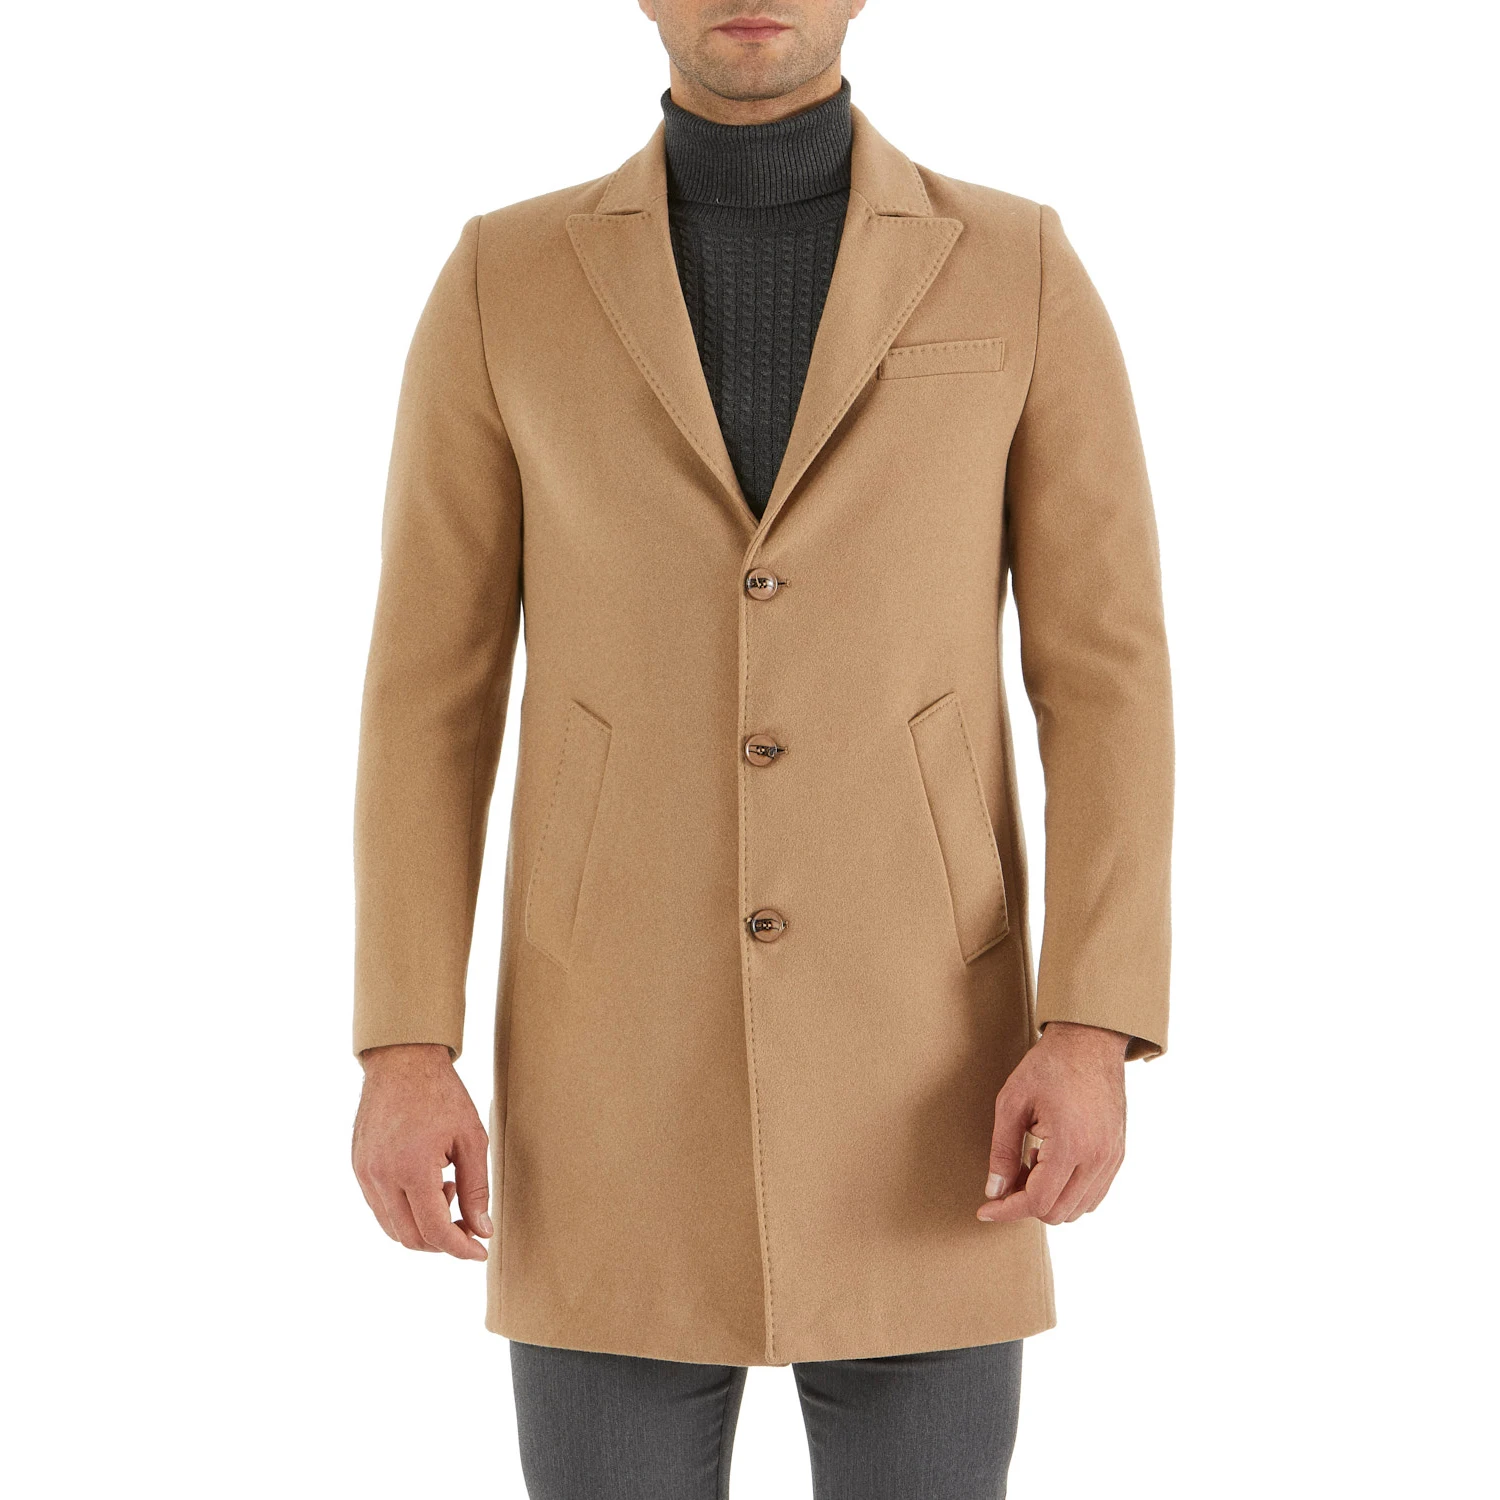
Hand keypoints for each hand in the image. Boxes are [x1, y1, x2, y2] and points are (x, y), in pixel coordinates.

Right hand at [352, 1043, 491, 1260]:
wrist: (402, 1060)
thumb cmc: (442, 1095)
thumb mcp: (471, 1139)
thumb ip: (476, 1189)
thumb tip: (482, 1230)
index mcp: (411, 1169)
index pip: (434, 1231)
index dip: (460, 1249)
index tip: (480, 1252)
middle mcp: (380, 1176)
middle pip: (410, 1238)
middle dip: (442, 1243)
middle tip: (468, 1228)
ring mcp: (364, 1173)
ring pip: (391, 1228)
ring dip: (423, 1227)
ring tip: (448, 1193)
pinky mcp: (357, 1166)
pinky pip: (379, 1207)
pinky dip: (404, 1212)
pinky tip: (427, 1185)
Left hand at [977, 1021, 1128, 1225]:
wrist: (1089, 1041)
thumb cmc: (1048, 1066)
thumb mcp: (1012, 1103)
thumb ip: (1002, 1152)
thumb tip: (995, 1192)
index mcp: (1071, 1145)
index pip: (1038, 1202)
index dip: (1008, 1210)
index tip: (985, 1209)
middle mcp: (1098, 1159)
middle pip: (1058, 1213)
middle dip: (1026, 1203)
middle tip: (1007, 1176)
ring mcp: (1112, 1159)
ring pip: (1078, 1210)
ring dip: (1049, 1198)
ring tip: (1030, 1163)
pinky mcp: (1118, 1155)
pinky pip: (1093, 1195)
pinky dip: (1069, 1191)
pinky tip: (1051, 1162)